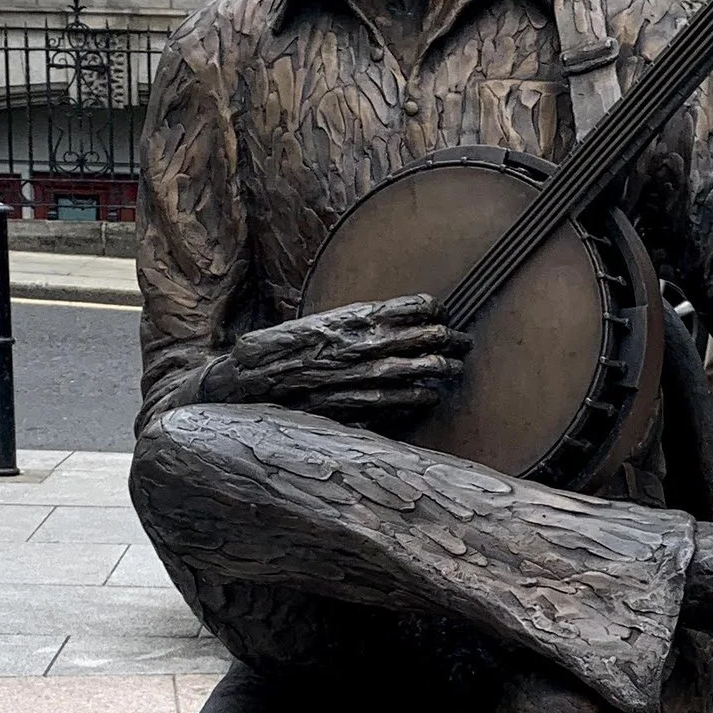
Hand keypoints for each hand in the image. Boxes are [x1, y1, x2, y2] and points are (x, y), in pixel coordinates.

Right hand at [204, 295, 470, 427]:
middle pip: (419, 339)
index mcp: (352, 318)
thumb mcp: (321, 323)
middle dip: (446, 339)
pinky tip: (428, 395)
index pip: (409, 308)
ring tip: (454, 368)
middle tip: (464, 342)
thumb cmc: (284, 349)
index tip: (443, 313)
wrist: (249, 380)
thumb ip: (357, 321)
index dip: (431, 311)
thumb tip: (393, 317)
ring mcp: (356, 376)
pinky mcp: (350, 404)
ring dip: (439, 369)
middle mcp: (358, 345)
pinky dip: (414, 397)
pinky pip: (393, 401)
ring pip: (413, 371)